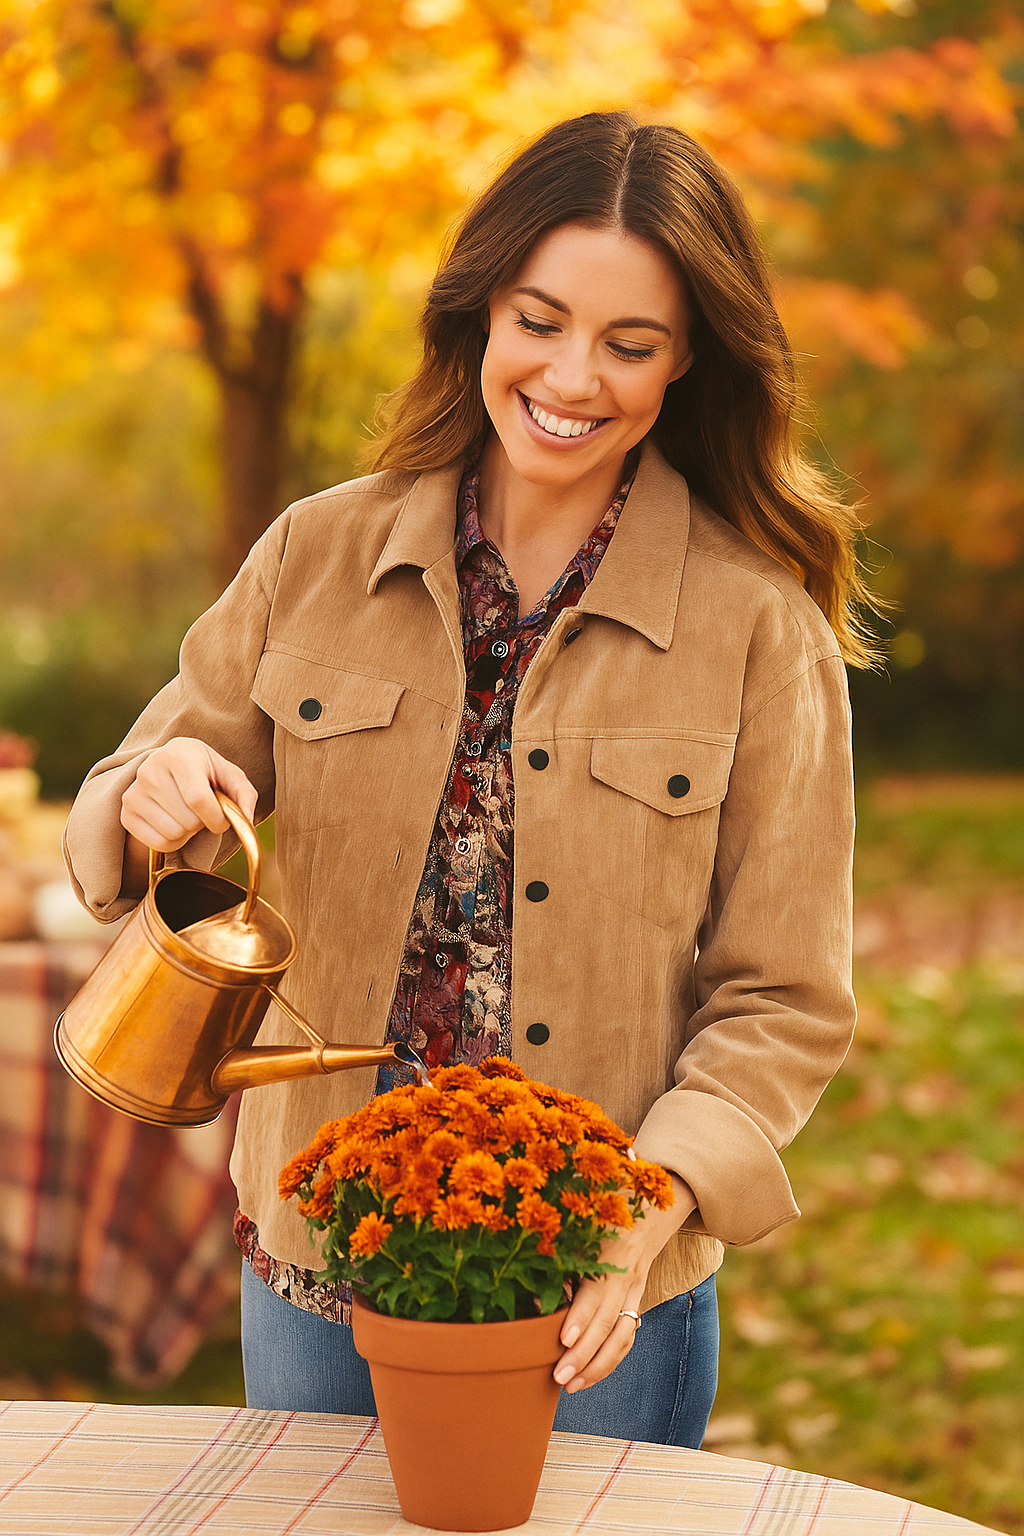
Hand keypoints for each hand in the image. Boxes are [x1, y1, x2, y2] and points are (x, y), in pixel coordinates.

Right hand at [120, 738, 257, 892]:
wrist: (170, 767)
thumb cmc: (205, 772)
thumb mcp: (229, 775)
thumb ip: (244, 795)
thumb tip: (246, 820)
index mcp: (178, 755)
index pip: (198, 799)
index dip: (216, 818)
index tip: (222, 819)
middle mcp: (150, 770)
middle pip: (188, 820)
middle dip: (203, 823)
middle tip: (200, 811)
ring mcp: (134, 792)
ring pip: (173, 834)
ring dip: (188, 833)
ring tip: (187, 814)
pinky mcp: (126, 814)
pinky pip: (158, 843)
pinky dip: (173, 842)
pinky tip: (174, 823)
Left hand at [554, 1173, 695, 1392]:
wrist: (649, 1214)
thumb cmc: (601, 1217)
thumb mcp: (579, 1227)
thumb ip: (557, 1255)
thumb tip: (529, 1292)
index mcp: (610, 1254)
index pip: (596, 1293)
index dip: (581, 1318)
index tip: (563, 1340)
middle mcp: (626, 1278)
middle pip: (608, 1322)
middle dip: (584, 1354)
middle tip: (559, 1377)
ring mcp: (635, 1294)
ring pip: (623, 1337)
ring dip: (598, 1367)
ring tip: (572, 1386)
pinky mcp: (636, 1305)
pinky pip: (627, 1338)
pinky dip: (610, 1361)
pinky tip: (588, 1376)